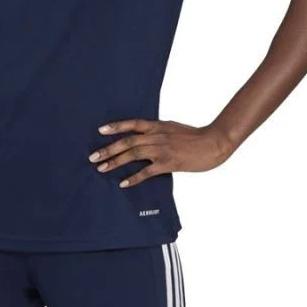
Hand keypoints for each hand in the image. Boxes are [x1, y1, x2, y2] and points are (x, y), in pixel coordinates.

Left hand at [89, 119, 232, 186]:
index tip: (100, 130)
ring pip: (133, 154)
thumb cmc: (195, 136)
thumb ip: (158, 130)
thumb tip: (145, 135)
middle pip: (128, 141)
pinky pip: (147, 171)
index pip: (132, 124)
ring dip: (115, 162)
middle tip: (93, 157)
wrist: (213, 142)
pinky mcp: (168, 163)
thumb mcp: (173, 127)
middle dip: (109, 149)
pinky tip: (123, 183)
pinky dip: (133, 177)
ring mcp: (162, 149)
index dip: (116, 126)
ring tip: (101, 168)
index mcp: (157, 125)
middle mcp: (156, 135)